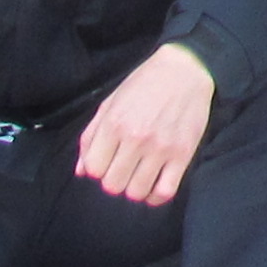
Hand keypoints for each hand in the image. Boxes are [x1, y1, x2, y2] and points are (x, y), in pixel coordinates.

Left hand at [76, 41, 219, 205]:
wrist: (185, 70)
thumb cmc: (144, 84)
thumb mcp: (110, 103)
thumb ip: (91, 137)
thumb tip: (81, 172)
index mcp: (114, 123)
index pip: (94, 168)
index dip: (97, 169)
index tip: (107, 162)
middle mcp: (135, 138)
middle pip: (113, 184)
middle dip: (114, 180)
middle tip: (123, 169)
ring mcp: (160, 148)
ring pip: (137, 192)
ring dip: (134, 189)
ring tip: (138, 176)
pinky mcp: (182, 154)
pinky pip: (165, 191)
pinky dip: (156, 196)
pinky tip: (154, 187)